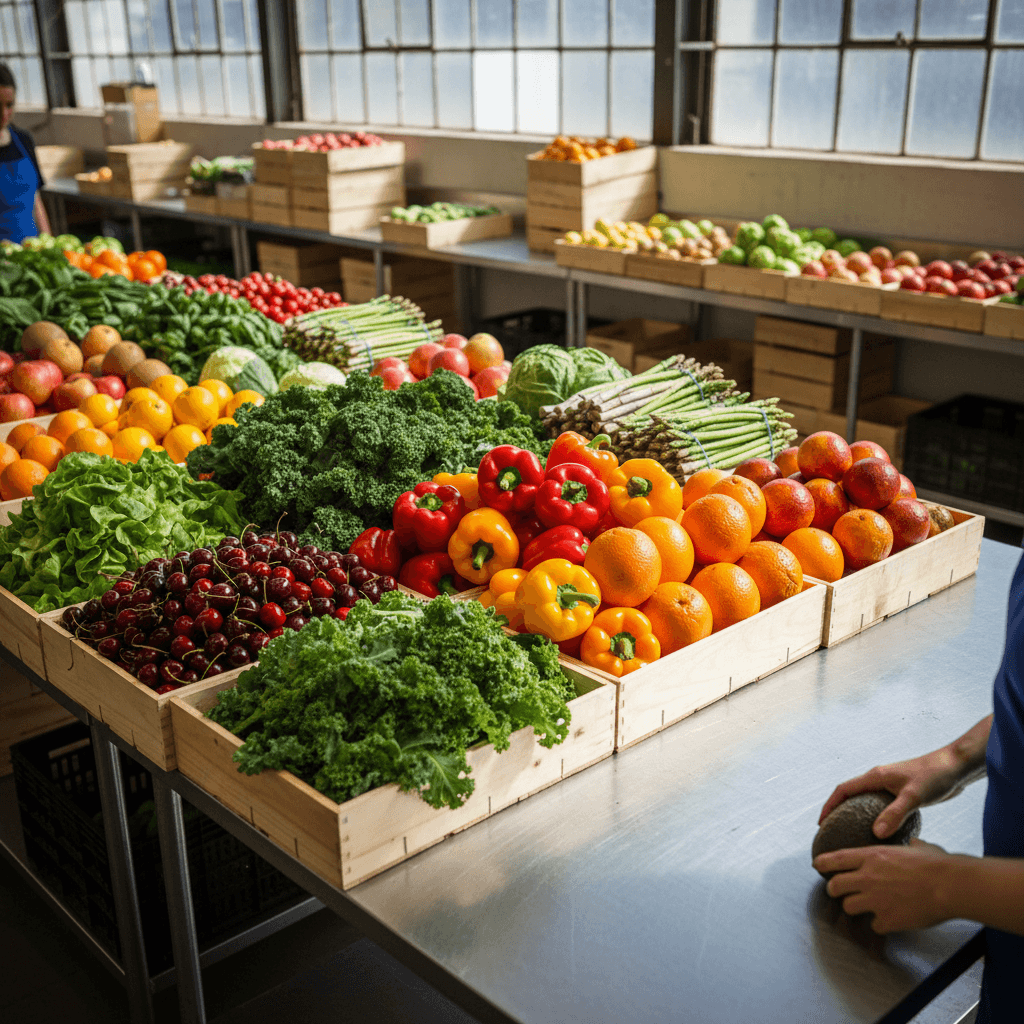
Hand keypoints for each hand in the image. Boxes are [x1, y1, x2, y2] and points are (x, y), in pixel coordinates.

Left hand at [815, 839, 953, 932]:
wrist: (951, 885)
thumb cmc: (938, 864)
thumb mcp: (917, 847)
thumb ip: (908, 846)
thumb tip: (914, 843)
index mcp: (873, 855)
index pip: (837, 859)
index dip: (823, 863)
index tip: (817, 865)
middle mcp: (868, 876)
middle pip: (835, 886)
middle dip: (834, 890)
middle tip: (838, 892)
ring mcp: (876, 899)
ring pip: (849, 907)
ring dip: (855, 908)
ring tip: (865, 907)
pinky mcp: (887, 919)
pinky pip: (875, 925)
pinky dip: (881, 925)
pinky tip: (890, 921)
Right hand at [819, 749, 972, 839]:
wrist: (956, 766)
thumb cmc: (935, 776)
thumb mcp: (914, 796)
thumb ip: (895, 814)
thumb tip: (876, 833)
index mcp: (875, 776)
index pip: (843, 790)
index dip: (829, 805)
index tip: (821, 823)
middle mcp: (879, 780)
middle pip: (850, 795)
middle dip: (838, 812)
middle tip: (832, 832)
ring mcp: (890, 786)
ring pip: (865, 801)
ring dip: (855, 815)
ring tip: (852, 835)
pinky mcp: (902, 793)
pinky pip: (881, 807)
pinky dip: (874, 818)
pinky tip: (881, 834)